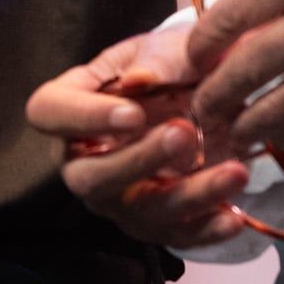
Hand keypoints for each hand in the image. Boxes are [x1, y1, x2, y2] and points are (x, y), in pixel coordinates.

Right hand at [26, 26, 254, 248]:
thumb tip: (139, 79)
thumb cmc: (172, 63)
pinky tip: (232, 216)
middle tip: (183, 134)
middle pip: (88, 177)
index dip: (82, 118)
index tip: (132, 113)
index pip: (48, 112)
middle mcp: (83, 158)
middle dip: (137, 162)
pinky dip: (205, 229)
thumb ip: (155, 61)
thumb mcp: (167, 48)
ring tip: (234, 172)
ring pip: (139, 211)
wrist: (209, 90)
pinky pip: (173, 236)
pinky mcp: (154, 222)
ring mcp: (117, 197)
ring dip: (187, 196)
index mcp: (71, 103)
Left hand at [185, 0, 283, 154]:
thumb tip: (233, 32)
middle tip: (199, 108)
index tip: (192, 57)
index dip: (202, 42)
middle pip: (250, 70)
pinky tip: (278, 133)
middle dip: (213, 96)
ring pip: (283, 111)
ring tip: (232, 130)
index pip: (234, 12)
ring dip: (248, 126)